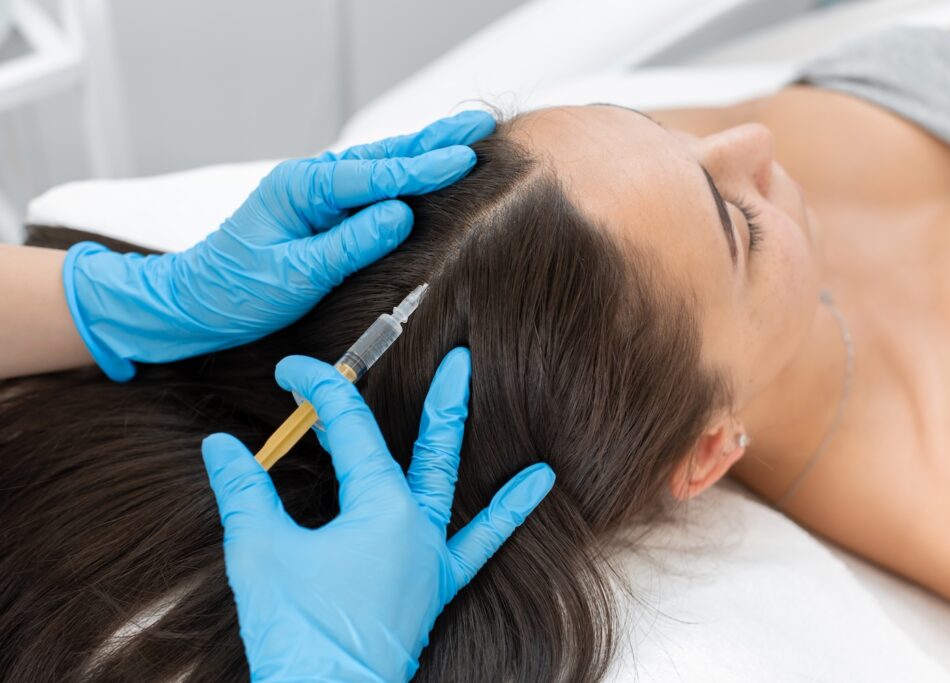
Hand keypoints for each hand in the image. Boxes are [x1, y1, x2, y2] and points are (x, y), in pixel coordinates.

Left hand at [63, 111, 495, 380]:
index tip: (465, 156)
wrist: (196, 302)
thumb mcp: (295, 273)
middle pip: (384, 156)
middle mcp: (312, 181)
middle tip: (482, 125)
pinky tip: (428, 168)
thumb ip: (349, 243)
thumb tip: (400, 215)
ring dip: (425, 151)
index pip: (374, 175)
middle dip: (435, 141)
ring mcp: (319, 194)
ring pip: (382, 166)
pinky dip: (406, 175)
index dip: (423, 168)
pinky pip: (373, 187)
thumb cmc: (236, 290)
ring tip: (468, 136)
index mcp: (301, 188)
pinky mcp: (325, 212)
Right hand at [201, 348, 554, 681]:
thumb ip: (243, 490)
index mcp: (379, 506)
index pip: (349, 426)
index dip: (318, 389)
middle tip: (458, 355)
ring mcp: (431, 554)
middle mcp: (416, 522)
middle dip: (436, 395)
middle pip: (423, 443)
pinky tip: (542, 480)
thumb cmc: (295, 631)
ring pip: (451, 478)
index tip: (289, 372)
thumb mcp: (259, 552)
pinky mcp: (436, 585)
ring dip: (459, 432)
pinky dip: (510, 509)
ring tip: (480, 390)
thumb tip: (219, 447)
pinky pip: (482, 542)